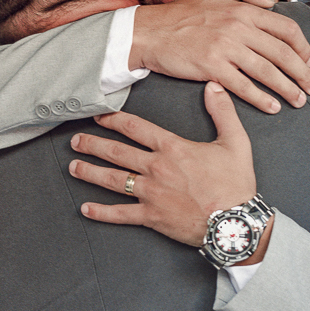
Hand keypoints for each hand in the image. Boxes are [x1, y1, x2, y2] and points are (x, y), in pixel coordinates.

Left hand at [67, 83, 255, 245]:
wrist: (236, 224)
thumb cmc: (236, 185)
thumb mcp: (236, 142)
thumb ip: (223, 112)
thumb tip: (214, 86)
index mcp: (173, 148)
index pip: (135, 127)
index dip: (113, 120)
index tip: (98, 116)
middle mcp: (156, 168)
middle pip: (117, 152)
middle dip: (93, 145)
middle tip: (75, 140)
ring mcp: (151, 193)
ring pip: (113, 180)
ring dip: (90, 172)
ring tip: (73, 167)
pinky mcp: (151, 217)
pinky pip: (120, 214)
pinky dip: (101, 212)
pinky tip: (85, 209)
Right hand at [130, 0, 309, 114]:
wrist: (148, 32)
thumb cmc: (179, 14)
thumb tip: (270, 2)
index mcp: (243, 10)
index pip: (286, 28)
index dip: (302, 47)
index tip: (307, 61)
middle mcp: (239, 28)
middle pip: (283, 53)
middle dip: (303, 73)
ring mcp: (226, 48)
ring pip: (268, 71)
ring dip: (288, 89)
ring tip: (298, 101)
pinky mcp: (212, 67)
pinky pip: (244, 86)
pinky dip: (261, 98)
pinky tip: (272, 107)